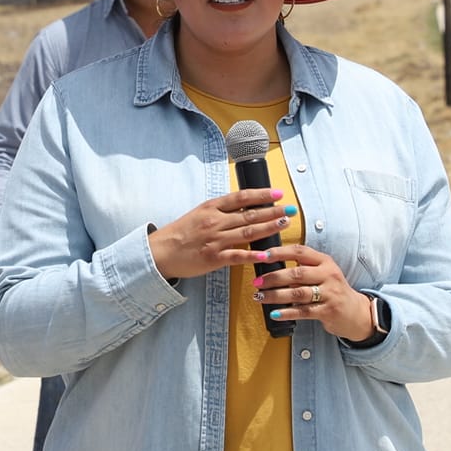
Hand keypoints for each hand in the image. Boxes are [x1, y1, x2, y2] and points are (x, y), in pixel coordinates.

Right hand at [149, 188, 292, 280]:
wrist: (160, 252)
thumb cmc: (180, 233)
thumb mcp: (198, 214)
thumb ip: (220, 211)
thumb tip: (244, 207)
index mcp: (211, 207)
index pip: (241, 198)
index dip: (261, 195)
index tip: (278, 193)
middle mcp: (214, 221)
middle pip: (249, 214)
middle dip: (272, 211)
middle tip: (289, 209)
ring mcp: (215, 240)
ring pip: (247, 232)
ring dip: (269, 228)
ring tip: (284, 224)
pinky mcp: (213, 258)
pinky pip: (237, 256)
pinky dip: (252, 255)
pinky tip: (266, 254)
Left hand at [250, 243, 373, 339]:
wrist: (357, 313)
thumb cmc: (333, 291)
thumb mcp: (323, 273)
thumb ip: (303, 268)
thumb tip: (271, 266)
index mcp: (325, 262)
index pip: (300, 251)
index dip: (279, 252)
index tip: (261, 256)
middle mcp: (329, 275)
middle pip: (296, 273)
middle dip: (273, 277)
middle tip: (257, 282)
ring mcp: (330, 293)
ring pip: (298, 293)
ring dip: (275, 295)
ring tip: (259, 297)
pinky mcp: (328, 311)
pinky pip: (303, 311)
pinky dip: (287, 312)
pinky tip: (274, 314)